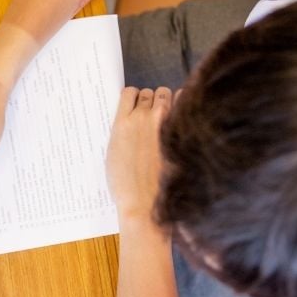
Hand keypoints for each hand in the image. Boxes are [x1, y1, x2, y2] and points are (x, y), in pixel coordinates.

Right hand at [106, 86, 174, 220]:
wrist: (144, 203)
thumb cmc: (126, 185)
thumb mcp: (113, 155)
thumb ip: (122, 132)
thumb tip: (130, 123)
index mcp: (121, 123)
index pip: (128, 93)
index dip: (133, 98)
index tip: (136, 105)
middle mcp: (141, 117)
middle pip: (149, 93)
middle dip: (150, 101)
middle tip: (151, 116)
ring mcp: (162, 121)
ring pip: (165, 94)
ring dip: (165, 102)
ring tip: (166, 118)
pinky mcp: (178, 129)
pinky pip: (182, 102)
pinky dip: (181, 106)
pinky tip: (179, 118)